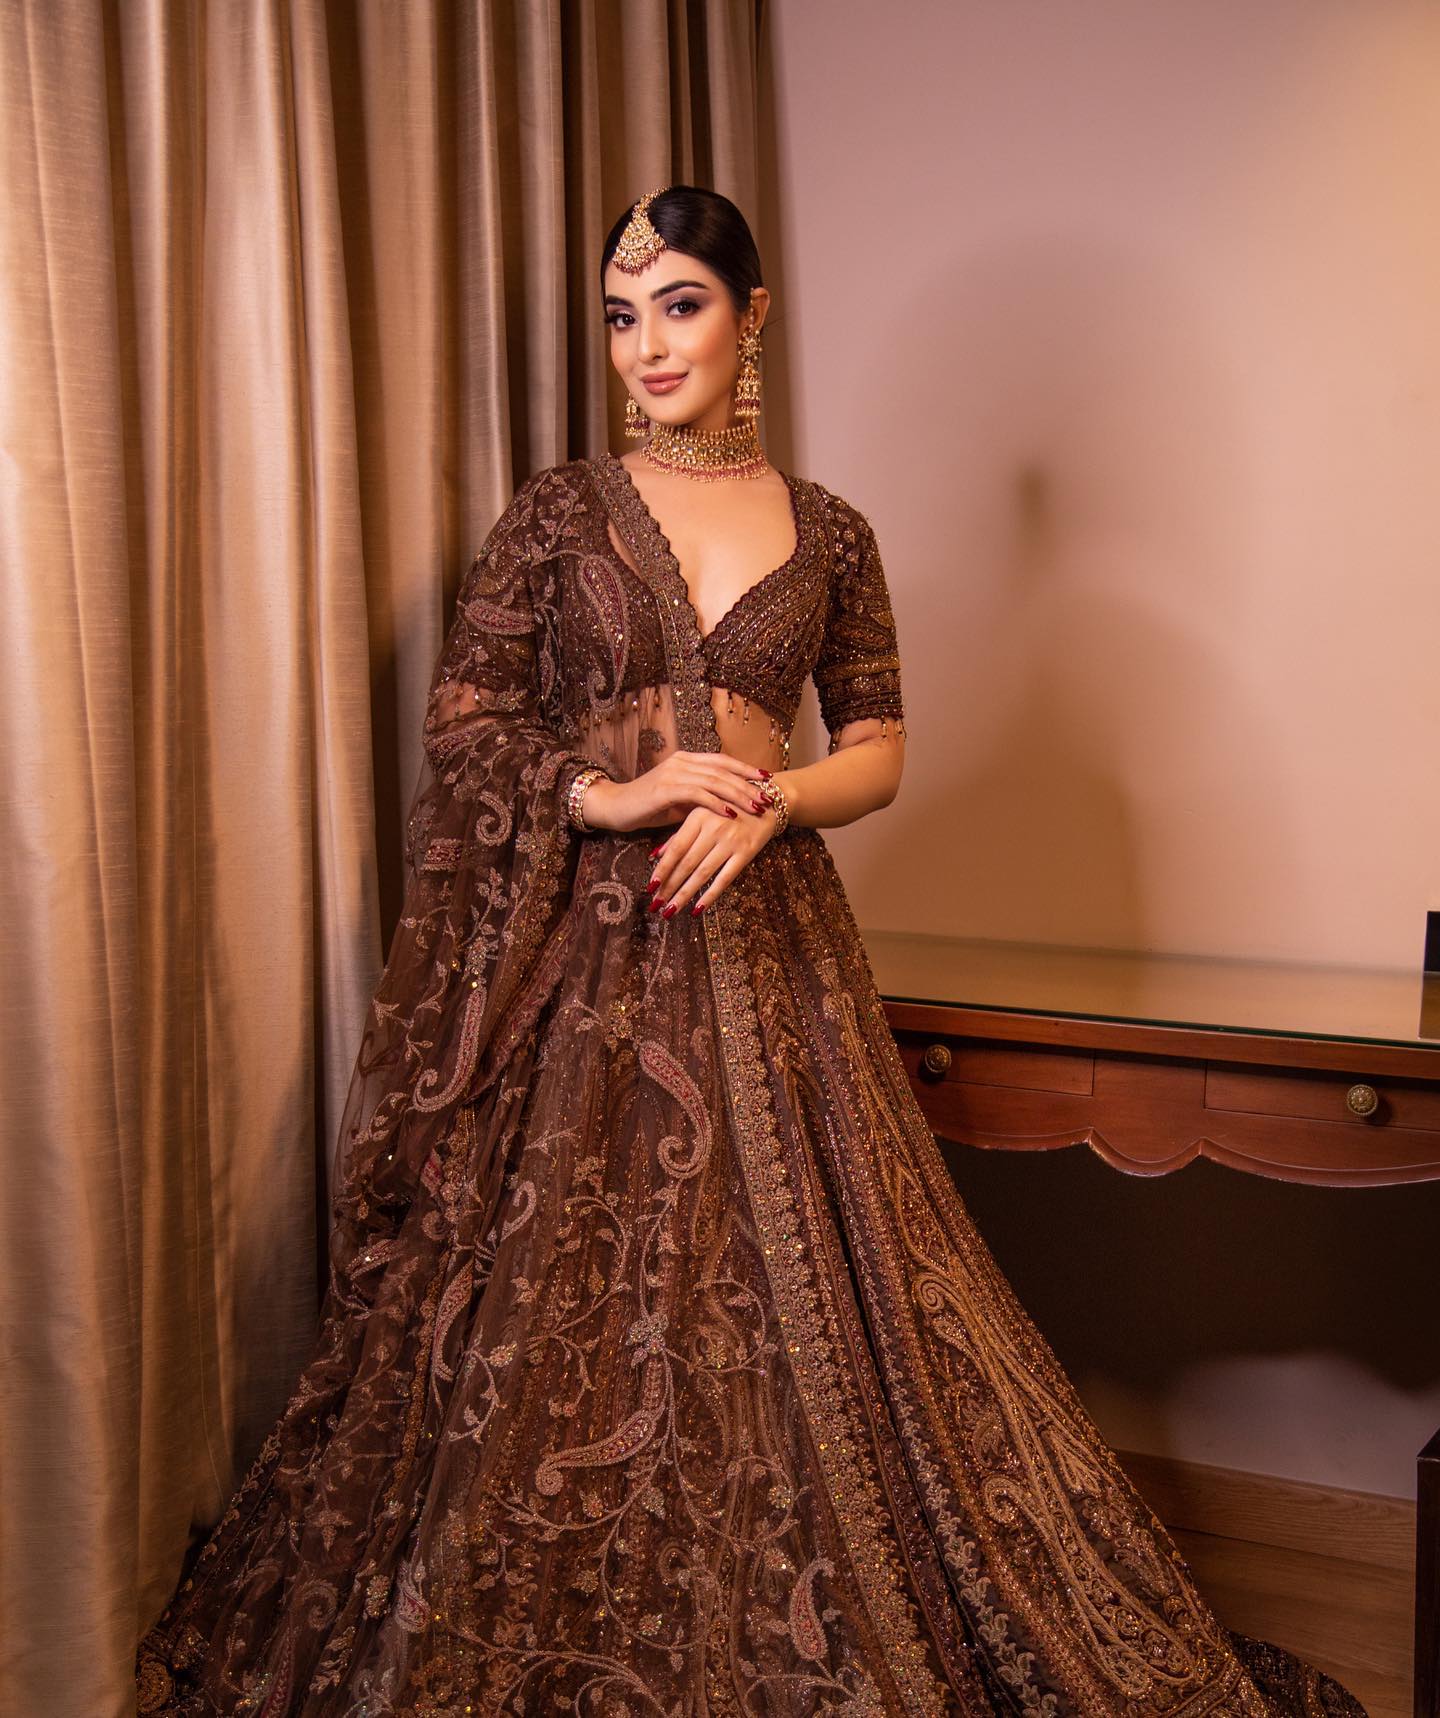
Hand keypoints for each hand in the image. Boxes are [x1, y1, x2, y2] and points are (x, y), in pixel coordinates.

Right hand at [583, 748, 771, 833]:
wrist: (615, 808)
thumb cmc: (648, 806)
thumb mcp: (679, 801)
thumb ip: (700, 798)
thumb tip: (727, 805)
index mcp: (686, 760)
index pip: (722, 761)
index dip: (745, 769)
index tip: (767, 779)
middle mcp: (682, 761)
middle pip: (723, 769)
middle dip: (748, 784)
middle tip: (767, 797)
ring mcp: (673, 773)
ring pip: (714, 780)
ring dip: (737, 794)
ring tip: (755, 806)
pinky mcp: (665, 788)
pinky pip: (698, 793)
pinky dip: (716, 803)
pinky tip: (730, 813)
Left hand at [646, 795, 777, 916]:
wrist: (768, 801)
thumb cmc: (728, 807)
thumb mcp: (702, 811)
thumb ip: (680, 833)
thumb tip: (655, 855)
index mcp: (699, 816)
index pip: (676, 848)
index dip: (662, 869)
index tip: (649, 887)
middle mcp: (714, 829)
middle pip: (687, 863)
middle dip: (669, 886)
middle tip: (655, 905)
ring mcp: (731, 842)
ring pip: (703, 874)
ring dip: (685, 894)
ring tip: (670, 910)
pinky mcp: (747, 853)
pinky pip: (725, 878)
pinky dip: (711, 895)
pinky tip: (697, 909)